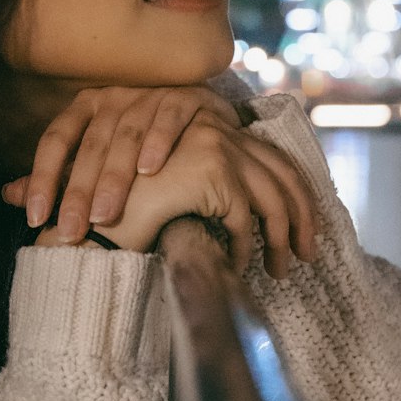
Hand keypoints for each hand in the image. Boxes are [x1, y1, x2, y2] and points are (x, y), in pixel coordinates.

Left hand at [0, 83, 248, 238]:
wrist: (198, 112)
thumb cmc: (139, 140)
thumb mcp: (95, 152)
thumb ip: (58, 174)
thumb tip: (8, 196)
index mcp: (86, 106)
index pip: (56, 140)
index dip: (42, 178)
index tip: (35, 217)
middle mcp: (113, 97)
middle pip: (90, 145)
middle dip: (78, 191)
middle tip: (71, 231)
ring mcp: (149, 95)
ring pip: (126, 135)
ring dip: (114, 175)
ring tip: (104, 215)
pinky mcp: (185, 96)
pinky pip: (168, 118)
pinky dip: (158, 142)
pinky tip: (149, 171)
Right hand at [30, 106, 319, 279]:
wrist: (92, 207)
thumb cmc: (129, 202)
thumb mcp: (179, 187)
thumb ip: (213, 188)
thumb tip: (260, 220)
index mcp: (215, 129)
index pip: (274, 158)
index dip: (297, 195)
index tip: (303, 230)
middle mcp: (220, 131)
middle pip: (285, 175)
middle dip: (303, 219)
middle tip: (308, 254)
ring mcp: (217, 147)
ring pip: (273, 200)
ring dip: (282, 241)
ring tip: (280, 271)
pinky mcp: (211, 171)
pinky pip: (246, 219)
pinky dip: (246, 248)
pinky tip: (238, 267)